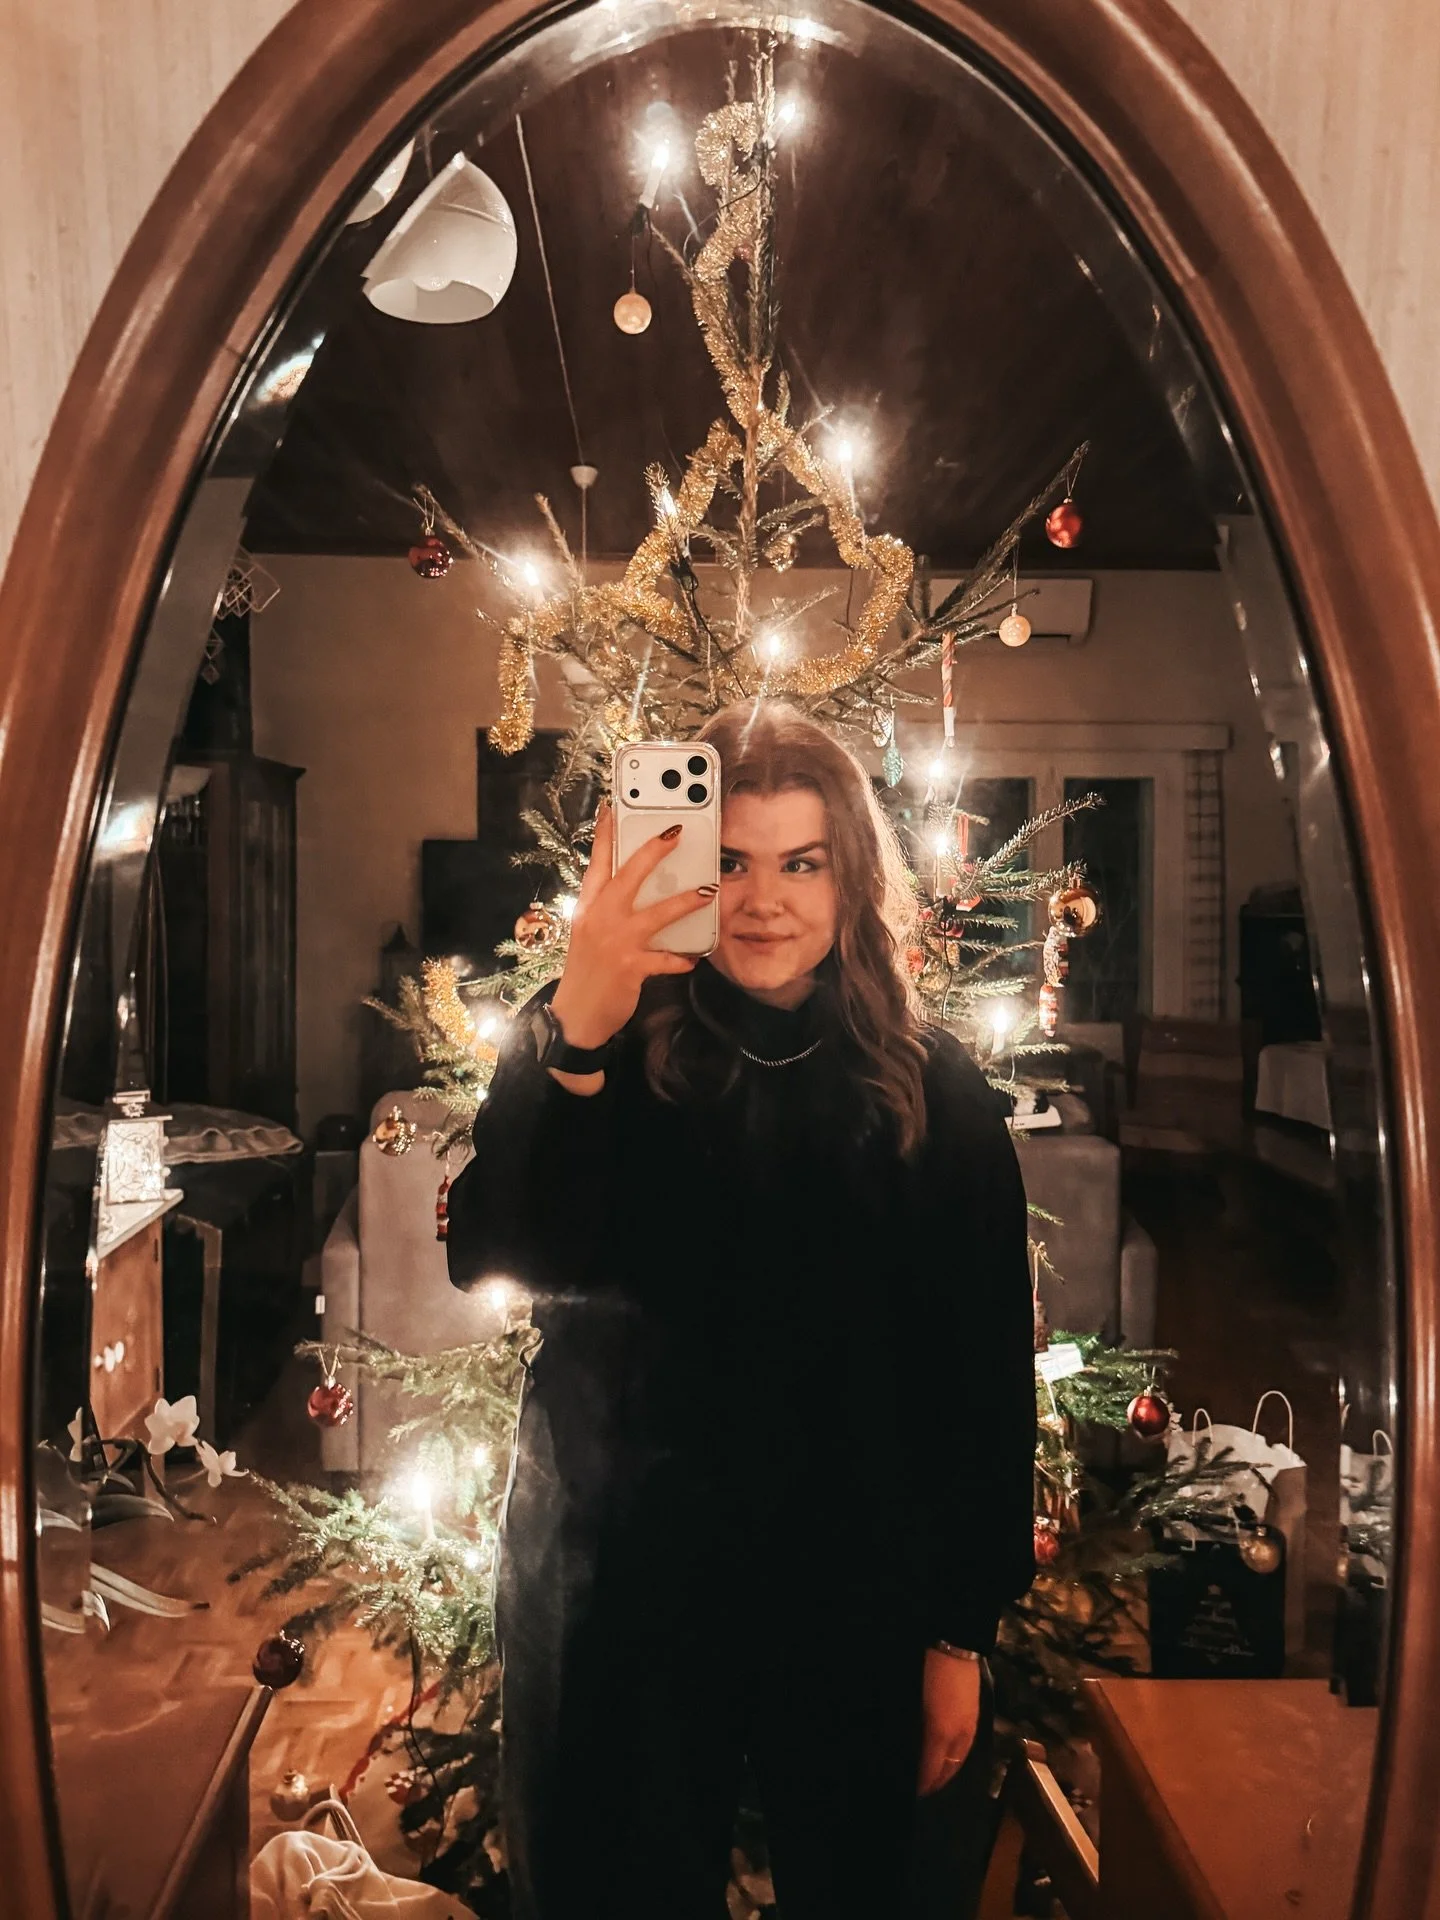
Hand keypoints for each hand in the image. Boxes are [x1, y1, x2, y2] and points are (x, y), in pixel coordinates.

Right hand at [549, 803, 715, 1050]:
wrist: (575, 1015)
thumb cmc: (586, 971)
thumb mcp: (589, 932)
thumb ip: (607, 909)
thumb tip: (631, 887)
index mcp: (589, 907)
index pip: (597, 863)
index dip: (606, 833)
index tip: (613, 806)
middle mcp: (600, 919)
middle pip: (627, 875)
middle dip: (653, 851)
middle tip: (676, 833)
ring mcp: (615, 942)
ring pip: (656, 913)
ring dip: (685, 901)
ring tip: (709, 890)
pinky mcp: (631, 967)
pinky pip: (665, 959)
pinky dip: (681, 959)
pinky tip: (694, 958)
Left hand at [916, 1648, 981, 1796]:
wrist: (953, 1647)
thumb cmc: (927, 1674)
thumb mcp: (915, 1704)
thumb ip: (916, 1732)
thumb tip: (912, 1752)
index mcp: (940, 1734)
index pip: (932, 1770)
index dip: (923, 1784)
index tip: (912, 1792)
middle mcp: (958, 1736)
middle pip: (948, 1771)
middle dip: (935, 1783)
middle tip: (922, 1789)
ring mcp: (968, 1727)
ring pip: (959, 1761)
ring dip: (947, 1773)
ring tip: (934, 1777)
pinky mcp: (973, 1718)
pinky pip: (965, 1748)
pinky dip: (956, 1759)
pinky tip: (948, 1756)